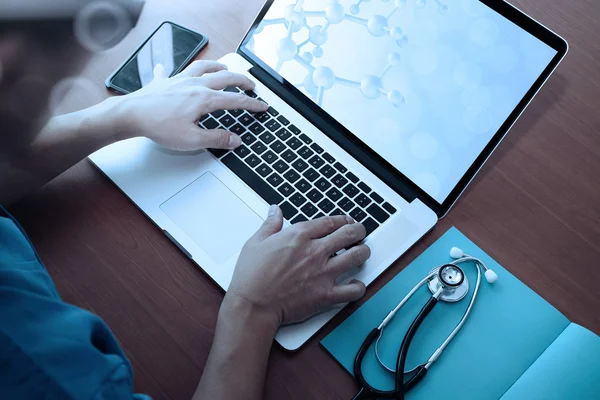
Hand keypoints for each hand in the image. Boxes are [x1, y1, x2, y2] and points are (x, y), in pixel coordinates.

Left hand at [118, 60, 267, 150]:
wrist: (131, 115)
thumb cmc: (159, 126)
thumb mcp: (192, 140)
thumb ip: (216, 139)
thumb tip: (235, 140)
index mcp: (204, 99)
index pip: (235, 100)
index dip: (252, 104)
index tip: (262, 106)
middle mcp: (194, 85)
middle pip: (225, 77)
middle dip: (241, 80)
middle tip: (251, 85)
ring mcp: (179, 80)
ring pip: (203, 67)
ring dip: (217, 66)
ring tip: (224, 67)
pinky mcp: (164, 82)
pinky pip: (172, 71)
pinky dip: (172, 69)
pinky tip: (168, 69)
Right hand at [227, 205, 370, 325]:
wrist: (253, 305)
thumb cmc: (251, 276)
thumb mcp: (255, 242)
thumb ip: (270, 224)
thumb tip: (275, 210)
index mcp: (299, 236)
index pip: (330, 222)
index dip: (342, 220)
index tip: (346, 221)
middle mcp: (315, 251)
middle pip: (350, 234)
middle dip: (359, 231)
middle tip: (360, 233)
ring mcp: (324, 273)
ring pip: (357, 256)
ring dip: (363, 252)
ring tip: (362, 252)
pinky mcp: (326, 295)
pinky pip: (354, 290)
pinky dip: (358, 287)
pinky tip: (355, 284)